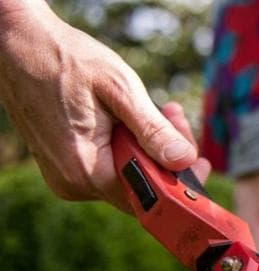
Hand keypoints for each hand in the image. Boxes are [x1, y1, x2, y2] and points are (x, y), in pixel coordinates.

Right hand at [0, 3, 206, 212]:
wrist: (18, 45)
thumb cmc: (66, 60)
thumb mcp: (119, 90)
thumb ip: (152, 130)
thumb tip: (183, 161)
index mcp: (86, 171)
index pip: (148, 197)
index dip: (179, 182)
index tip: (200, 161)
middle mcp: (74, 183)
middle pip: (141, 187)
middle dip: (167, 156)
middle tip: (176, 118)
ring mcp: (68, 177)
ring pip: (128, 175)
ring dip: (151, 146)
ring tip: (160, 110)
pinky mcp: (66, 166)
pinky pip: (111, 166)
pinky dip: (130, 145)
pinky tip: (134, 118)